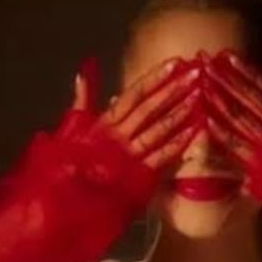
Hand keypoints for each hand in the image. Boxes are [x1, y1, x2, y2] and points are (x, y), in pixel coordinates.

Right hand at [67, 56, 202, 170]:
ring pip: (157, 130)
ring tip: (199, 97)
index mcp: (103, 122)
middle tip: (195, 73)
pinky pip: (160, 157)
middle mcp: (117, 135)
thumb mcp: (73, 126)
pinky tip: (194, 132)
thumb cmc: (68, 162)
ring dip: (179, 113)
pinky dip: (177, 144)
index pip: (132, 95)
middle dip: (172, 89)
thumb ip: (83, 98)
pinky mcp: (136, 175)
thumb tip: (86, 69)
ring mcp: (128, 155)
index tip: (174, 63)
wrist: (63, 198)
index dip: (154, 78)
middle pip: (148, 108)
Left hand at [198, 49, 261, 167]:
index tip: (226, 55)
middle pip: (244, 102)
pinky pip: (233, 156)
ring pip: (236, 125)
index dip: (245, 71)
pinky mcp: (258, 172)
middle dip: (222, 83)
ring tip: (199, 91)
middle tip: (203, 65)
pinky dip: (218, 144)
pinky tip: (202, 132)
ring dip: (216, 108)